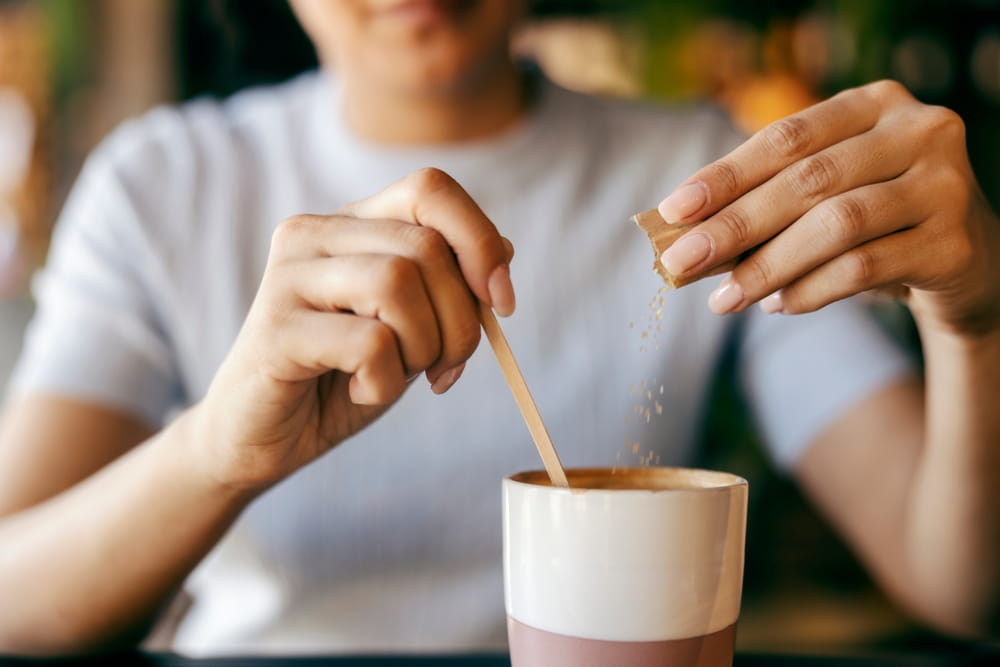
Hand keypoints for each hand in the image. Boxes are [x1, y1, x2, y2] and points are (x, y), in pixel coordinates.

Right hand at [193, 168, 514, 489]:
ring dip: (423, 348)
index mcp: (350, 223)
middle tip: (445, 369)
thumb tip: (505, 249)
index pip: (429, 188)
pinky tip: (361, 391)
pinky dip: (386, 381)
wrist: (264, 438)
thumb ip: (450, 286)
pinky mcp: (275, 328)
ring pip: (398, 283)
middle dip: (461, 322)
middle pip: (427, 246)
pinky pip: (370, 342)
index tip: (502, 303)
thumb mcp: (412, 328)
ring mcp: (288, 275)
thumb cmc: (341, 378)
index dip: (478, 241)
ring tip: (397, 377)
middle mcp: (314, 233)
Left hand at [657, 80, 999, 335]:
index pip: (787, 137)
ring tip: (723, 298)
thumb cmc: (875, 219)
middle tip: (681, 262)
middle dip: (734, 225)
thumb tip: (687, 238)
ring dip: (767, 266)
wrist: (965, 261)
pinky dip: (810, 291)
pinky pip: (864, 268)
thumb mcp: (825, 196)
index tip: (672, 210)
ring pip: (836, 225)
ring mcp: (944, 184)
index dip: (725, 174)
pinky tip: (775, 305)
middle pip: (807, 180)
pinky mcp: (954, 242)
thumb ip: (768, 202)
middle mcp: (918, 131)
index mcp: (874, 104)